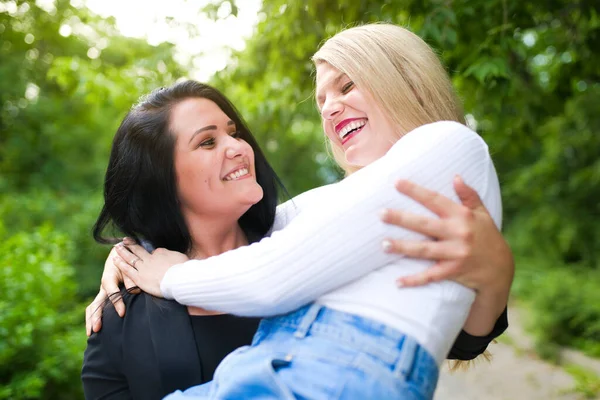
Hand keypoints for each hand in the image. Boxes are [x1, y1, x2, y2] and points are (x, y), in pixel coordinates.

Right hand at [85, 246, 138, 335]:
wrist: (119, 252)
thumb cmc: (126, 260)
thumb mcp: (128, 265)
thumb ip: (131, 278)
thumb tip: (135, 291)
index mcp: (109, 278)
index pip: (112, 293)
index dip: (117, 303)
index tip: (122, 314)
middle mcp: (103, 286)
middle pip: (97, 303)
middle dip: (96, 316)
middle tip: (97, 329)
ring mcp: (102, 291)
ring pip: (93, 306)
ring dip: (91, 319)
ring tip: (91, 333)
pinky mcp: (104, 294)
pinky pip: (96, 306)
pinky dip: (92, 317)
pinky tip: (93, 329)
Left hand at [113, 238, 188, 297]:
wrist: (178, 279)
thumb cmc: (182, 270)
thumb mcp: (180, 257)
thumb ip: (171, 255)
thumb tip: (167, 254)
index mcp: (160, 253)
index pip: (154, 252)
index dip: (151, 253)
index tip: (149, 253)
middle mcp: (150, 258)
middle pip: (138, 250)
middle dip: (131, 245)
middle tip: (124, 240)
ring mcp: (143, 267)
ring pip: (130, 258)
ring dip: (123, 252)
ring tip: (116, 247)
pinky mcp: (139, 278)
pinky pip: (127, 270)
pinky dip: (120, 264)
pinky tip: (114, 259)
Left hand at [380, 176, 513, 292]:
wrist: (500, 268)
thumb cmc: (487, 236)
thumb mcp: (482, 213)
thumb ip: (469, 195)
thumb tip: (456, 176)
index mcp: (462, 216)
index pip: (434, 200)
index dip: (415, 191)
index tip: (396, 182)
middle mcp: (458, 233)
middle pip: (424, 225)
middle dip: (401, 219)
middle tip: (380, 214)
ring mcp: (455, 254)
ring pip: (424, 250)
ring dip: (402, 247)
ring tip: (383, 245)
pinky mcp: (453, 272)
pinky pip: (430, 276)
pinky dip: (414, 280)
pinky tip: (397, 282)